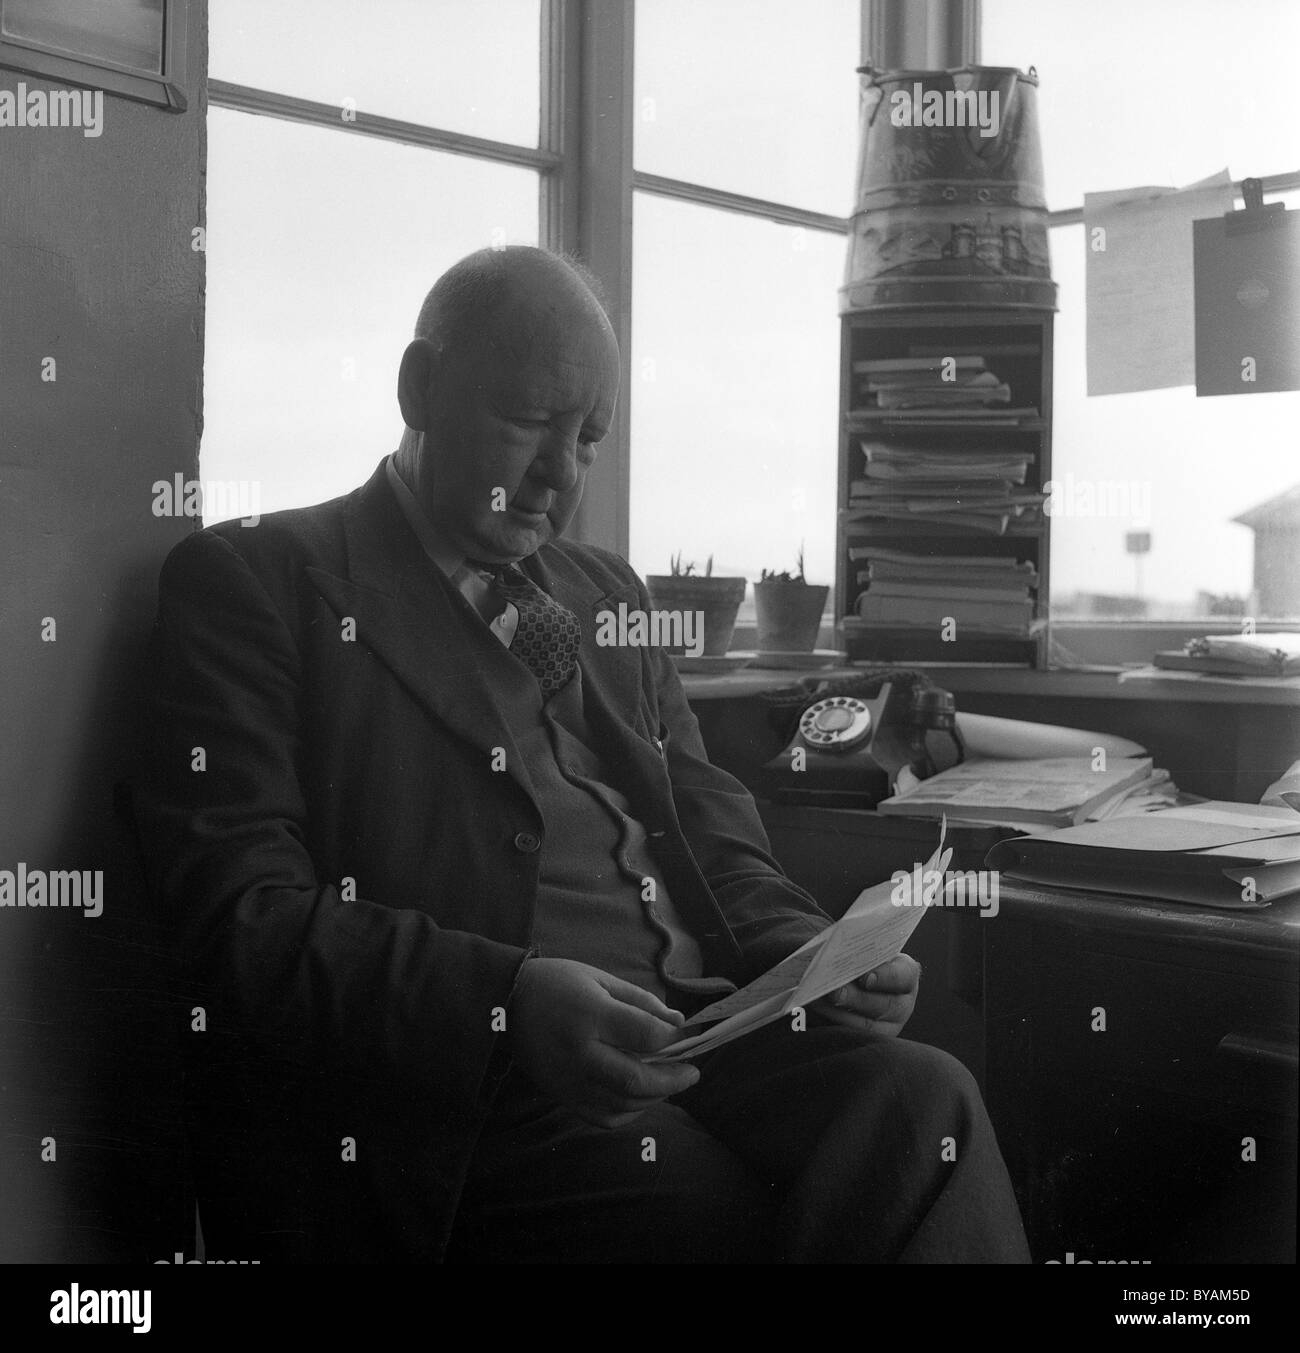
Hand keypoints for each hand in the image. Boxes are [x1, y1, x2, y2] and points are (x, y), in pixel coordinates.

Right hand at [507, 957, 700, 1127]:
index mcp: (591, 1015)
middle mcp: (580, 1052)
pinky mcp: (561, 1095)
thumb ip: (641, 1002)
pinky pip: (602, 1117)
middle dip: (673, 1079)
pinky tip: (640, 1098)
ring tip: (669, 1083)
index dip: (673, 1039)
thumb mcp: (600, 978)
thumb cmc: (557, 983)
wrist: (505, 1003)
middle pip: (636, 1080)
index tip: (687, 1035)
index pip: (645, 1036)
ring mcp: (569, 1079)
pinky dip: (628, 1112)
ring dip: (654, 1097)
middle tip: (692, 1073)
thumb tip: (677, 1024)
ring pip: (622, 1103)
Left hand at [810, 954, 921, 1037]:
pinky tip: (813, 1013)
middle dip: (856, 998)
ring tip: (816, 1000)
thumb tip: (835, 954)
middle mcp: (902, 1003)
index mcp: (905, 974)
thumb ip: (855, 952)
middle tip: (833, 991)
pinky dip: (831, 1024)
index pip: (904, 976)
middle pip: (885, 1005)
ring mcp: (888, 1025)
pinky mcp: (870, 1040)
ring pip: (867, 1026)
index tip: (864, 977)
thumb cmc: (857, 958)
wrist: (850, 977)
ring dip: (839, 1013)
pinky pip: (852, 1037)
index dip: (885, 977)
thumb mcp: (863, 951)